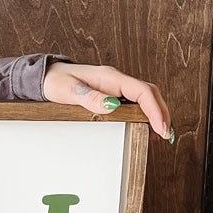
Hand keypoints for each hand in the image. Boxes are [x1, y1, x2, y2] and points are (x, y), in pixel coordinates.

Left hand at [42, 61, 173, 140]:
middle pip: (150, 94)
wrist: (46, 77)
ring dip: (156, 114)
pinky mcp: (112, 95)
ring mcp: (115, 87)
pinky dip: (145, 114)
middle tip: (166, 135)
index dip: (156, 110)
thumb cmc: (56, 82)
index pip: (143, 92)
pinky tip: (146, 127)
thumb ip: (90, 98)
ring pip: (145, 98)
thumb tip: (111, 106)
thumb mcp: (70, 91)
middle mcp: (116, 81)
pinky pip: (135, 103)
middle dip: (162, 113)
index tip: (161, 128)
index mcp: (111, 78)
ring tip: (161, 134)